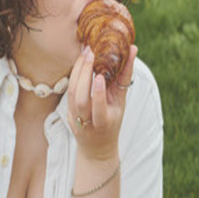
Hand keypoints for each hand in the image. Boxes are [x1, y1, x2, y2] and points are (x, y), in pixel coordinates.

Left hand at [67, 43, 137, 161]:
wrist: (96, 147)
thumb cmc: (113, 122)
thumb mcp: (122, 104)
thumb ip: (124, 79)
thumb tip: (131, 50)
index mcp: (104, 123)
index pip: (99, 109)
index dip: (98, 94)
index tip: (100, 77)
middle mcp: (87, 122)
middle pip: (81, 99)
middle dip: (84, 74)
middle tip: (90, 52)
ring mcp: (74, 118)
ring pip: (71, 93)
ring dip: (77, 70)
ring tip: (85, 52)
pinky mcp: (67, 112)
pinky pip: (68, 91)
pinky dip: (74, 75)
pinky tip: (80, 62)